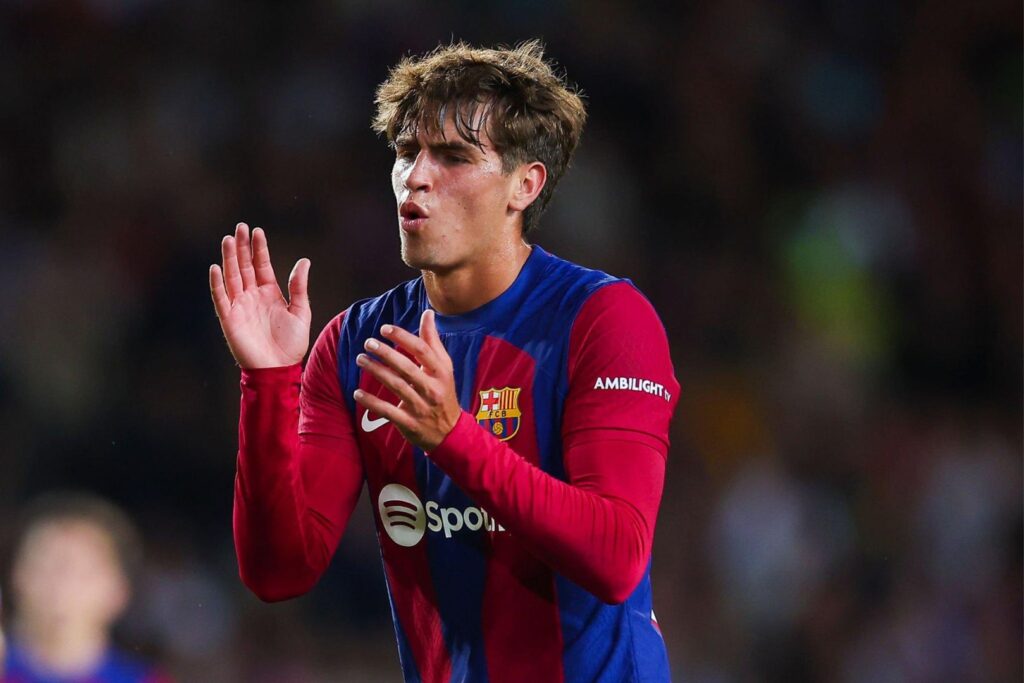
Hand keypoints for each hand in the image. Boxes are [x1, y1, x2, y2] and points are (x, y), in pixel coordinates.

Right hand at [210, 222, 311, 368]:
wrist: (279, 369)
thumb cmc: (291, 344)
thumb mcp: (300, 312)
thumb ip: (299, 287)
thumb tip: (304, 261)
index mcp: (270, 293)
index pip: (262, 265)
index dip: (259, 248)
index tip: (257, 231)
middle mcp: (253, 296)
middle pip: (244, 266)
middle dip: (241, 247)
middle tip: (240, 227)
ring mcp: (240, 306)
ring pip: (232, 277)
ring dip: (229, 258)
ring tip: (228, 239)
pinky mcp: (230, 319)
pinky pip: (221, 298)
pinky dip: (217, 283)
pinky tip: (216, 267)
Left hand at [353, 309, 460, 450]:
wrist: (450, 432)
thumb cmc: (443, 393)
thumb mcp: (444, 367)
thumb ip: (433, 341)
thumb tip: (428, 313)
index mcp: (441, 372)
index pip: (422, 350)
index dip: (402, 337)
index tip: (384, 329)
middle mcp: (432, 388)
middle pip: (407, 368)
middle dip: (386, 353)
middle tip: (368, 343)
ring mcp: (421, 407)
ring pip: (396, 386)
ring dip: (377, 372)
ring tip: (361, 359)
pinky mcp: (409, 423)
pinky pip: (388, 411)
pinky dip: (371, 402)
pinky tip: (358, 392)